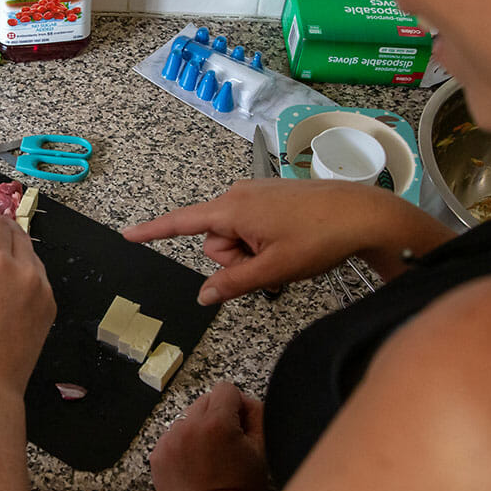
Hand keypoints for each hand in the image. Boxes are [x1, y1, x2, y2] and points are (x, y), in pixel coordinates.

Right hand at [123, 179, 455, 304]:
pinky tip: (289, 245)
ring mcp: (254, 194)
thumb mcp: (274, 270)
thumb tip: (203, 296)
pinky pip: (250, 225)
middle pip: (214, 240)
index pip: (181, 223)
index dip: (152, 231)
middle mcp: (237, 195)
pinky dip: (261, 241)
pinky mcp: (270, 196)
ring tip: (284, 255)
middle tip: (269, 265)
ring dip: (250, 253)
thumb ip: (233, 283)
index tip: (127, 234)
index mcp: (232, 209)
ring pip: (233, 235)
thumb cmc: (319, 238)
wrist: (364, 214)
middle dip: (233, 259)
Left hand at [150, 382, 267, 490]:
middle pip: (204, 401)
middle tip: (224, 442)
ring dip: (197, 429)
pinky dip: (181, 444)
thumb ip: (256, 414)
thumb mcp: (261, 449)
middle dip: (216, 416)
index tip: (237, 421)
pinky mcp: (157, 454)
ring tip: (207, 455)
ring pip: (186, 417)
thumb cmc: (238, 490)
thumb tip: (246, 401)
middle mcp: (189, 428)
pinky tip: (193, 462)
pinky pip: (171, 435)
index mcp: (216, 424)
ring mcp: (169, 441)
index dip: (236, 405)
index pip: (225, 389)